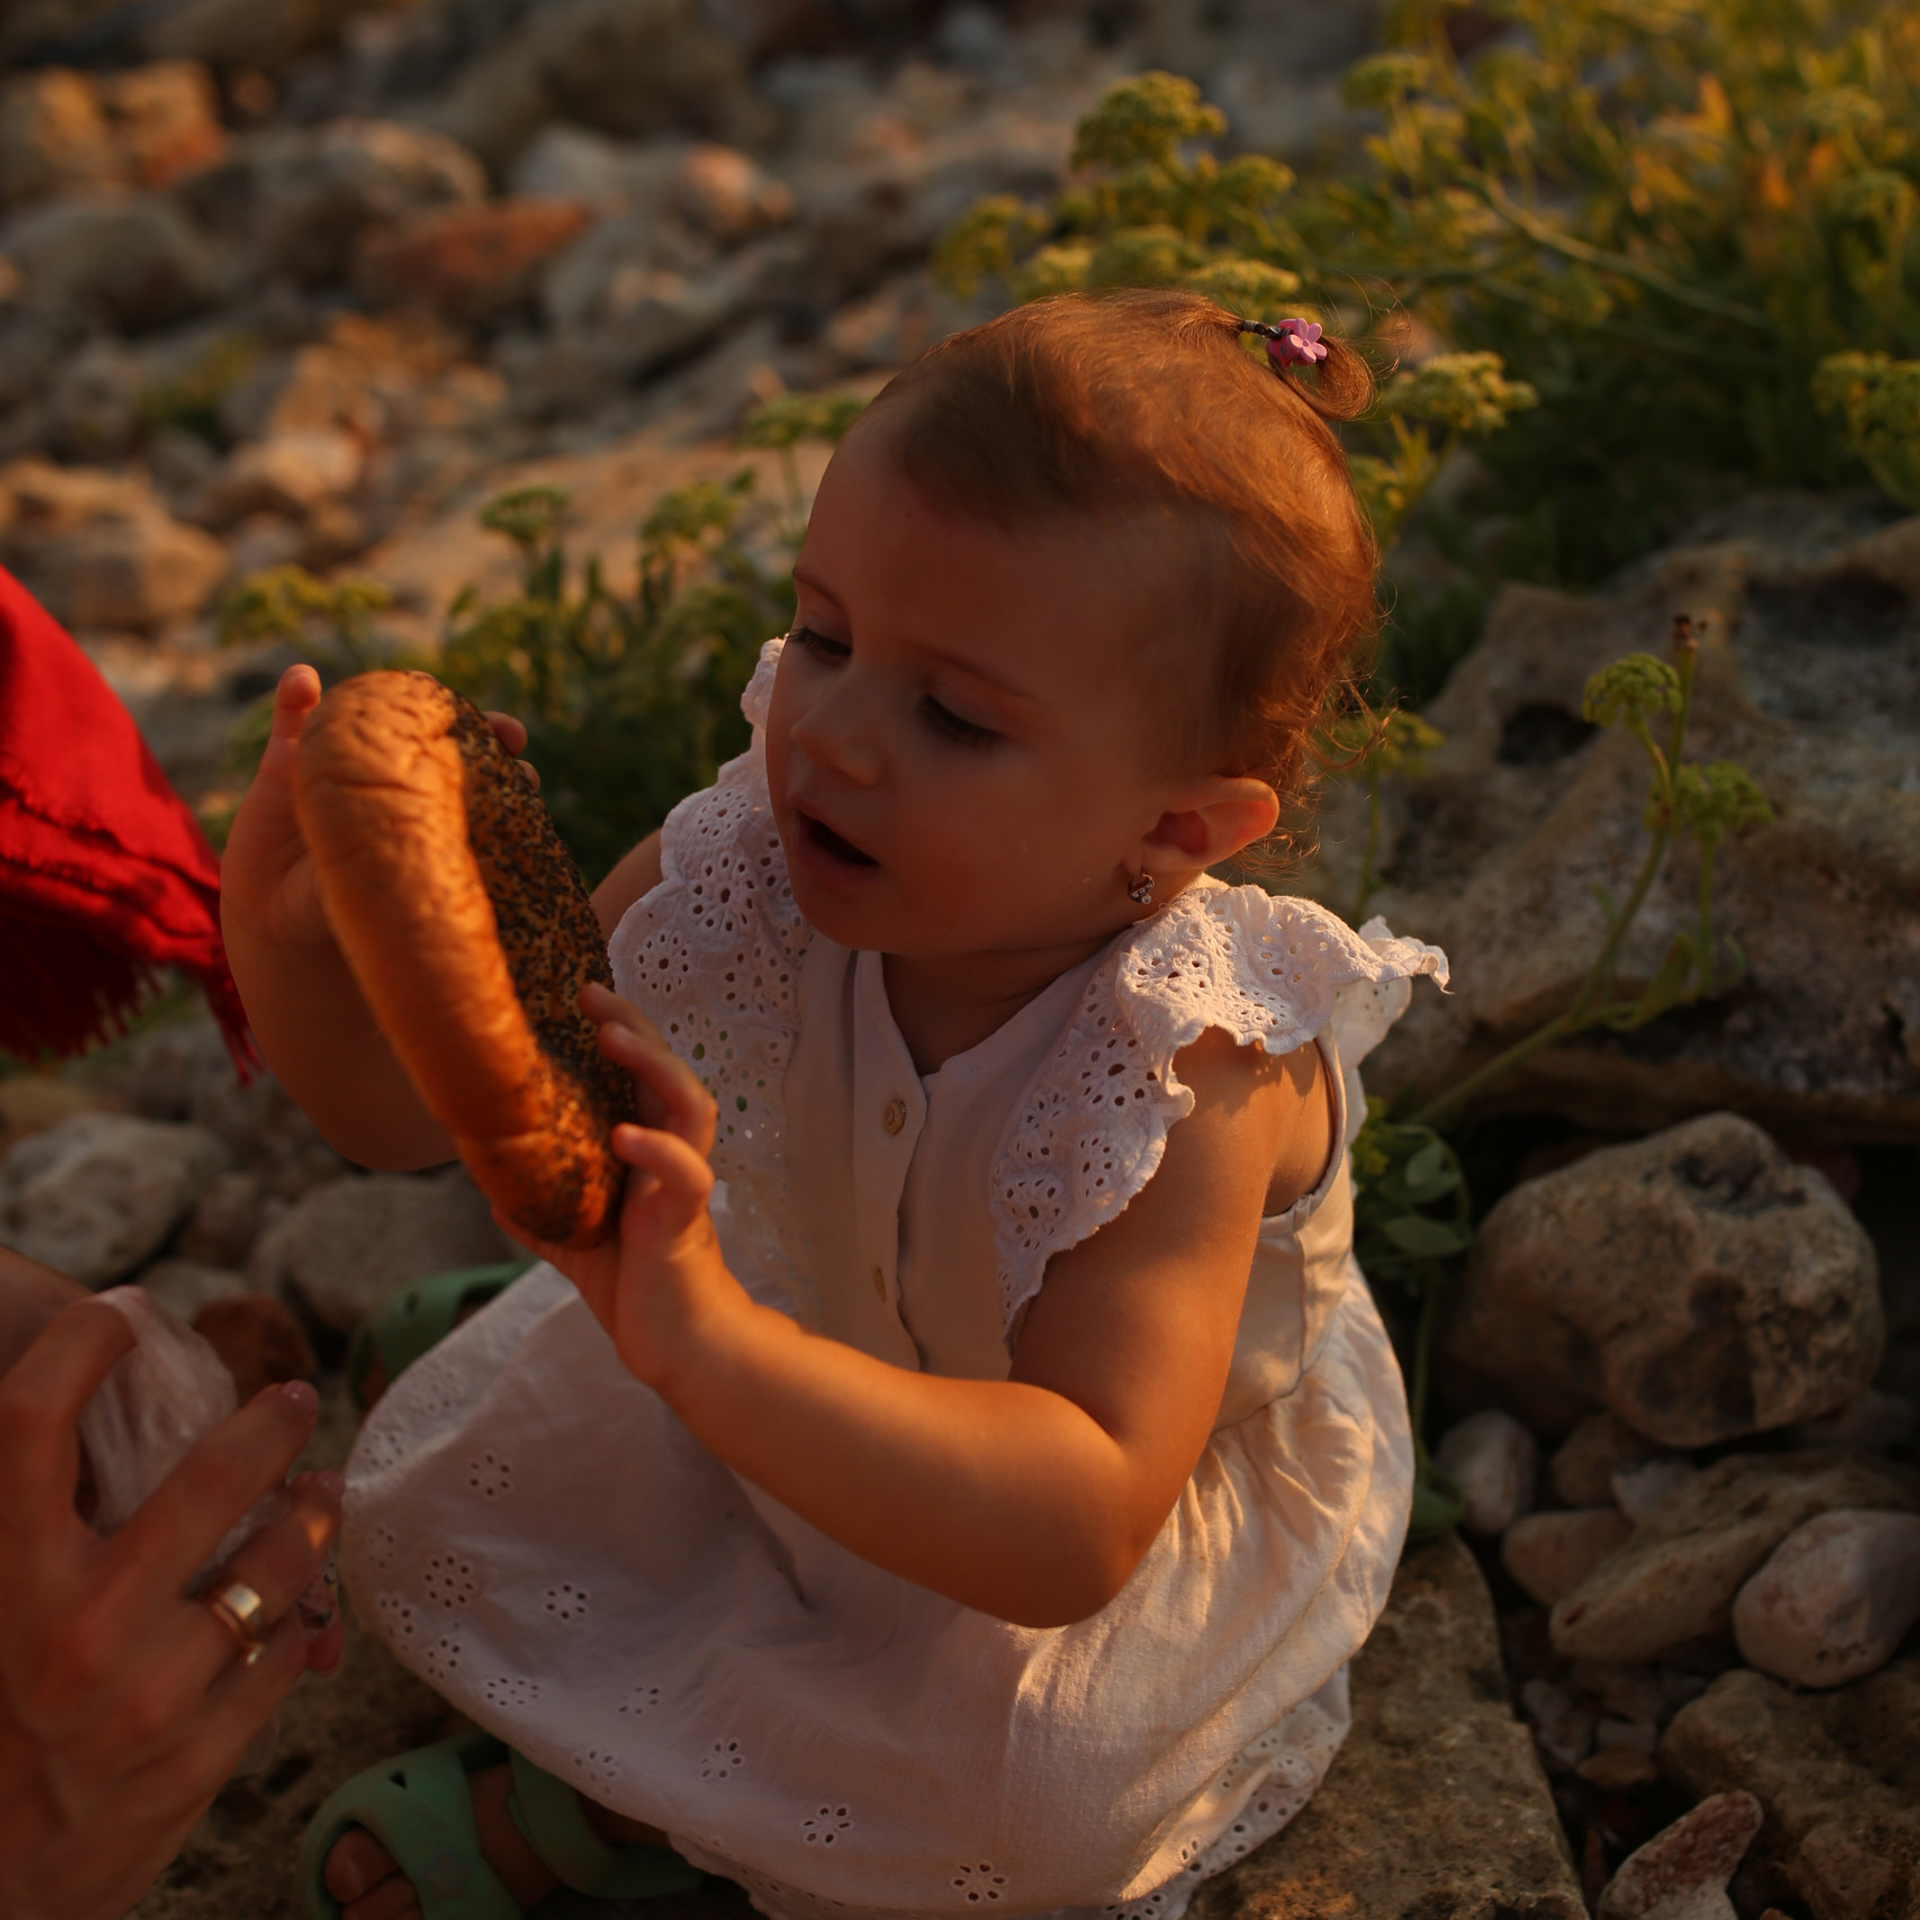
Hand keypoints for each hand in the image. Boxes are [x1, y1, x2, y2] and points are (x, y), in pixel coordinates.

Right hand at [0, 1300, 342, 1919]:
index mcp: (3, 1579)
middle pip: (212, 1473)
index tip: (123, 1311)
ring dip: (312, 1516)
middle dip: (270, 1420)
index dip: (82, 1342)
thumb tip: (94, 1419)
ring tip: (321, 1494)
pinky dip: (298, 1623)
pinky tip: (295, 1608)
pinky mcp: (204, 1753)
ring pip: (282, 1562)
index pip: (31, 1422)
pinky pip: (289, 1652)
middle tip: (293, 1397)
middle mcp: (75, 1630)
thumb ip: (39, 1523)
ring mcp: (148, 1695)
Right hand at [221, 664, 539, 952]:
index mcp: (419, 812)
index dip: (504, 774)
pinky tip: (303, 680)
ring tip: (413, 685)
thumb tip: (442, 884)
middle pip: (435, 739)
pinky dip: (295, 694)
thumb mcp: (372, 901)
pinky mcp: (288, 764)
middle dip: (474, 728)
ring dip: (389, 694)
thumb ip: (396, 882)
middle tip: (506, 730)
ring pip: (368, 715)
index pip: (473, 784)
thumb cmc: (338, 915)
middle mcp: (386, 780)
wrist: (276, 917)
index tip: (527, 775)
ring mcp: (340, 765)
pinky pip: (291, 719)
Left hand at [496, 983, 743, 1392]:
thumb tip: (496, 1192)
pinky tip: (627, 1134)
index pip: (641, 1080)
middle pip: (669, 1074)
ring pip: (692, 1108)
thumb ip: (546, 1217)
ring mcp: (681, 1186)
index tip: (581, 999)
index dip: (620, 1034)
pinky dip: (660, 1150)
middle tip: (592, 995)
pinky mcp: (684, 1222)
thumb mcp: (578, 1246)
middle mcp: (671, 1159)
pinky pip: (688, 1175)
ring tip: (614, 1039)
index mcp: (648, 1157)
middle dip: (636, 1029)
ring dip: (657, 1068)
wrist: (679, 1349)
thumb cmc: (640, 1290)